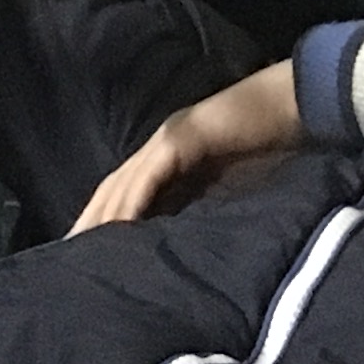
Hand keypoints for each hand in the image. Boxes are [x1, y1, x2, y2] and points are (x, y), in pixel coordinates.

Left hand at [70, 60, 302, 232]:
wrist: (298, 104)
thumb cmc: (273, 146)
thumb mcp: (232, 187)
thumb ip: (206, 205)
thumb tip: (183, 241)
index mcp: (170, 155)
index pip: (125, 191)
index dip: (103, 220)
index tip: (85, 253)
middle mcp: (161, 145)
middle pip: (112, 187)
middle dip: (89, 222)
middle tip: (66, 258)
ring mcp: (168, 138)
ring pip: (122, 182)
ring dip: (101, 217)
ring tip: (82, 250)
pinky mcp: (181, 139)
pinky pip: (148, 177)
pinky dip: (131, 203)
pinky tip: (118, 227)